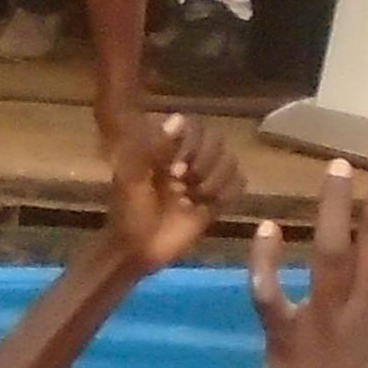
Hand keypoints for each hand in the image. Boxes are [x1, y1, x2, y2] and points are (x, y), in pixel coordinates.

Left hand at [101, 110, 228, 273]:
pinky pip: (238, 185)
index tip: (173, 171)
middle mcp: (189, 159)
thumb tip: (178, 118)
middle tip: (182, 187)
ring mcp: (204, 180)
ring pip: (231, 162)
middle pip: (217, 142)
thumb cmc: (129, 212)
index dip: (191, 146)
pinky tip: (208, 207)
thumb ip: (153, 146)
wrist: (137, 249)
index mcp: (168, 148)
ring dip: (215, 181)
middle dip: (204, 164)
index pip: (196, 128)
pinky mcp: (217, 202)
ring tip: (194, 199)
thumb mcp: (132, 177)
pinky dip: (227, 194)